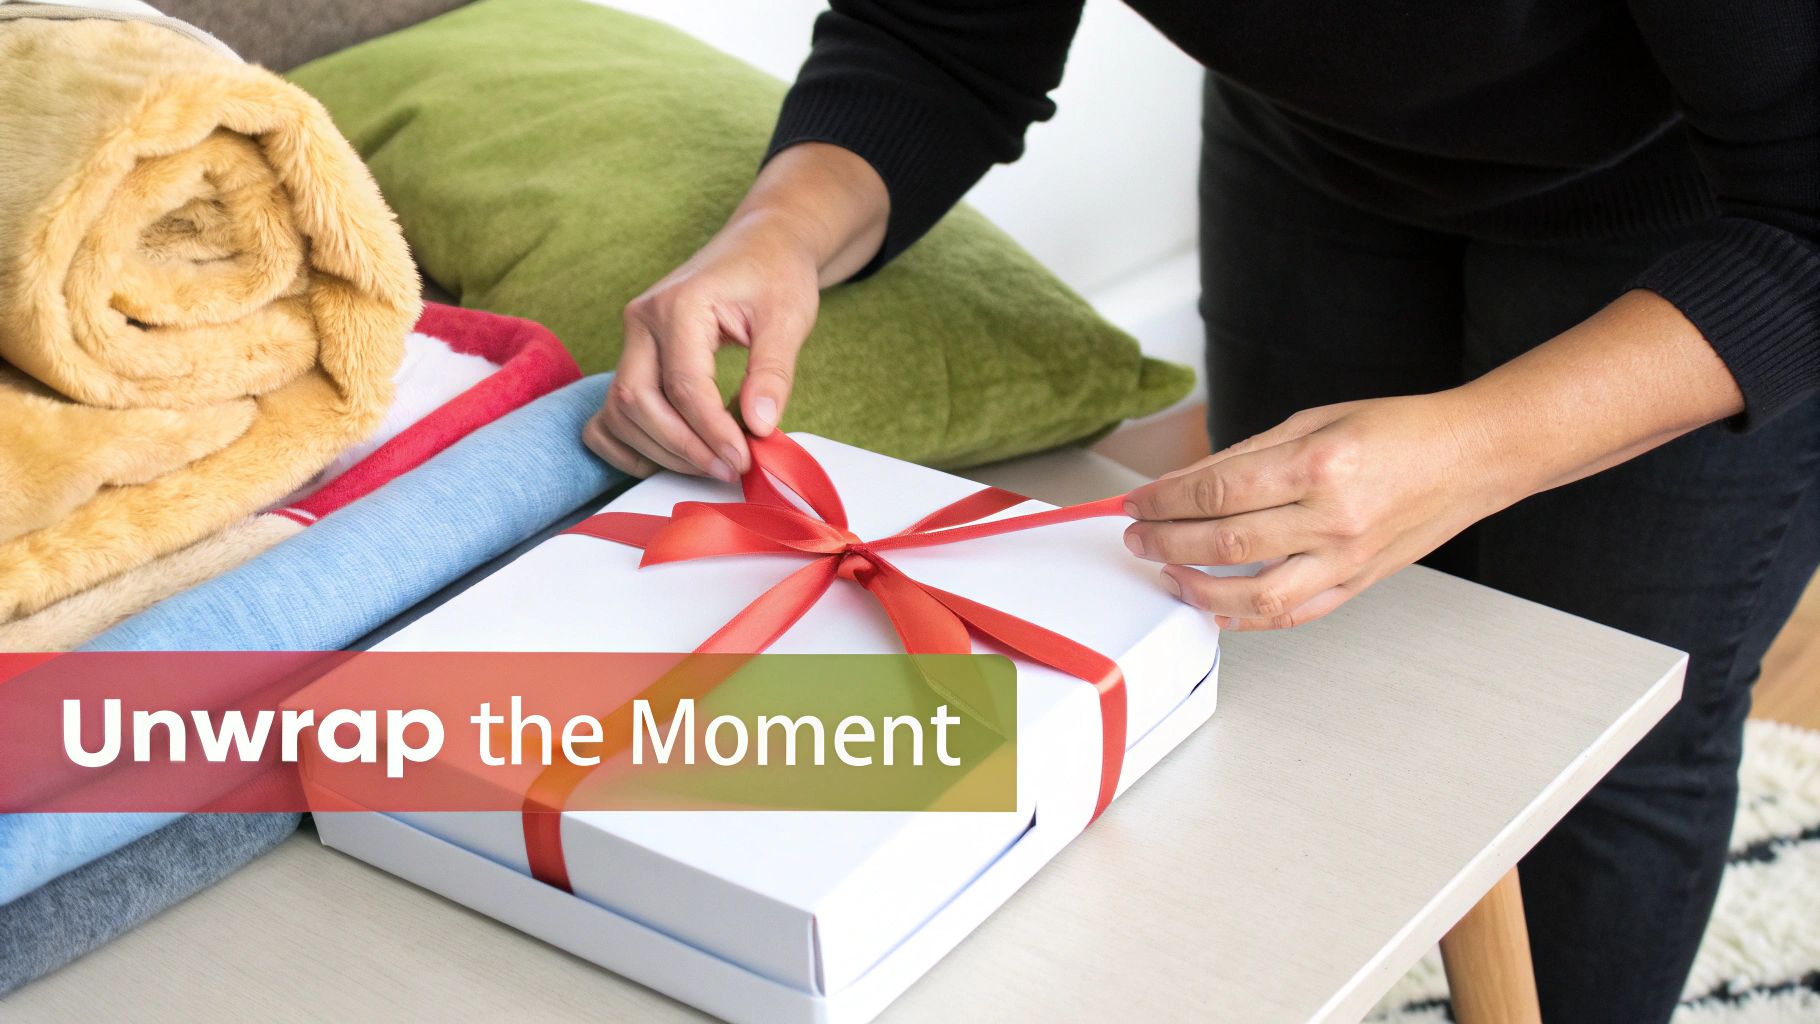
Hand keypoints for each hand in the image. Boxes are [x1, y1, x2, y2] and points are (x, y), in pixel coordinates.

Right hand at [583, 212, 820, 481]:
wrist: (759, 246)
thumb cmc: (775, 274)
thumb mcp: (788, 318)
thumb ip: (773, 373)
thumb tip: (759, 426)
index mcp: (679, 305)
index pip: (683, 386)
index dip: (712, 433)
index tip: (742, 460)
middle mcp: (642, 321)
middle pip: (636, 401)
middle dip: (681, 447)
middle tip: (728, 469)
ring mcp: (631, 338)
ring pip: (618, 411)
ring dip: (659, 450)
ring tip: (710, 464)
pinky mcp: (633, 355)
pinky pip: (608, 413)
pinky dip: (628, 444)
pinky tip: (669, 457)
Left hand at [1122, 393, 1516, 629]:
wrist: (1469, 457)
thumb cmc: (1398, 430)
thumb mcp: (1313, 420)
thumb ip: (1246, 455)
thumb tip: (1185, 482)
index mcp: (1318, 465)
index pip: (1218, 490)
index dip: (1166, 500)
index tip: (1138, 501)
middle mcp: (1332, 517)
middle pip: (1224, 542)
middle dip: (1166, 541)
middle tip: (1136, 536)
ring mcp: (1346, 558)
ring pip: (1253, 594)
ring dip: (1196, 588)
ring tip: (1166, 572)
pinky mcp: (1357, 583)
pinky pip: (1292, 614)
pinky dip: (1246, 617)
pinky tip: (1215, 607)